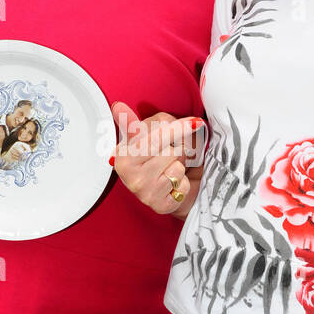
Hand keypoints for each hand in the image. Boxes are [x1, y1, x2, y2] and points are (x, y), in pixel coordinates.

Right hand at [110, 101, 202, 217]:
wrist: (165, 188)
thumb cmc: (156, 159)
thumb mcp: (148, 136)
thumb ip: (136, 122)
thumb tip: (118, 107)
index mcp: (123, 156)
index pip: (155, 137)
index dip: (178, 128)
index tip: (196, 122)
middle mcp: (129, 176)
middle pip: (170, 152)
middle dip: (176, 150)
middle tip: (169, 155)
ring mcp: (143, 192)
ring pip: (176, 168)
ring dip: (179, 167)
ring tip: (169, 170)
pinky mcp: (159, 206)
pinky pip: (182, 185)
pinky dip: (183, 183)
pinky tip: (172, 185)